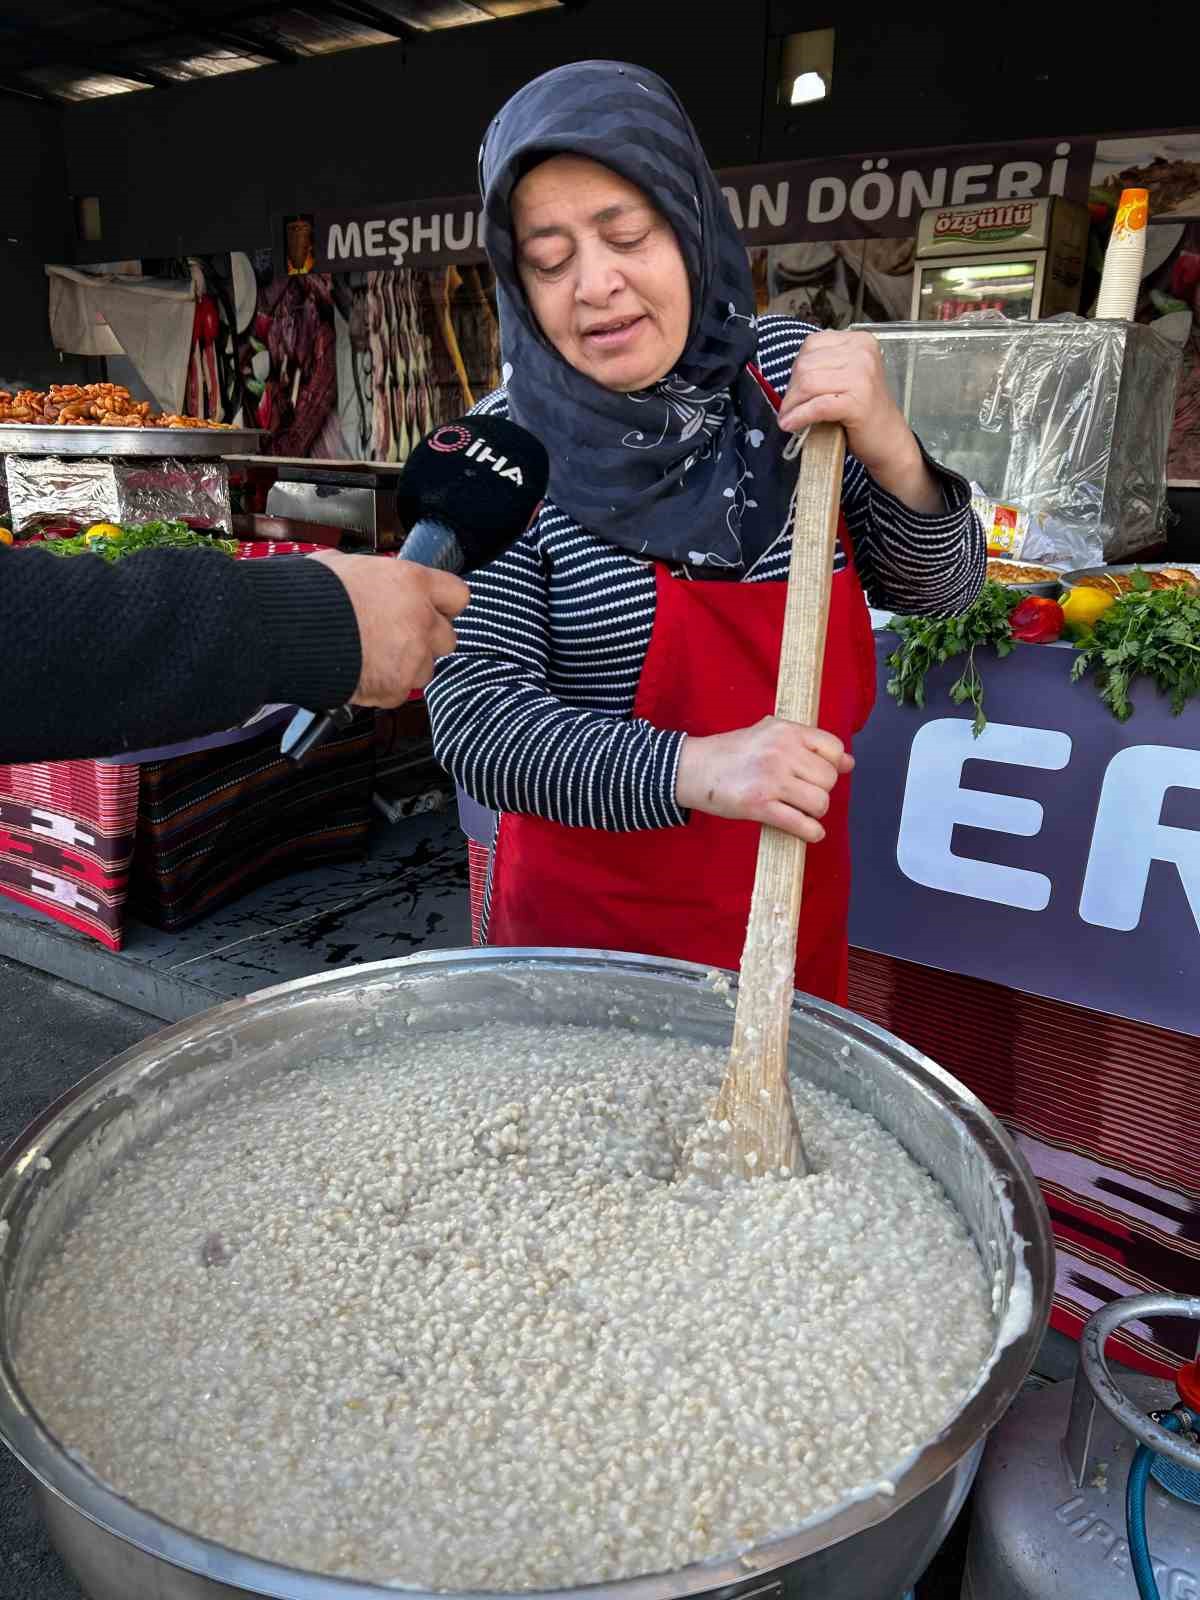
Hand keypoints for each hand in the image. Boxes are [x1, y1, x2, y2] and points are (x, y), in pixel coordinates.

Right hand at [311, 552, 468, 706]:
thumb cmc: (308, 595)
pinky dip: (384, 687)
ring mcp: (411, 657)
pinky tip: (361, 673)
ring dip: (407, 666)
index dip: (443, 604)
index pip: (457, 595)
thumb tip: (365, 579)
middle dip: (426, 640)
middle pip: (447, 638)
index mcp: (412, 583)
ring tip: (374, 658)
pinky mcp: (395, 688)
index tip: (433, 609)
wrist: (287, 633)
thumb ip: (371, 577)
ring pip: (426, 669)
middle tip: (399, 637)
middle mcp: (420, 621)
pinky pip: (399, 692)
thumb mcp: (344, 566)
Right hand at [674, 716, 853, 842]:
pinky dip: (811, 832)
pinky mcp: (759, 805)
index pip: (834, 748)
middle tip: (802, 794)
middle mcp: (781, 751)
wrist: (693, 768)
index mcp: (785, 730)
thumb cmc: (732, 753)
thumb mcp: (770, 735)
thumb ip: (808, 744)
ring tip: (800, 810)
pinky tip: (808, 831)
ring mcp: (770, 779)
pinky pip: (800, 824)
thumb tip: (849, 763)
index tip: (815, 773)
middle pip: (829, 779)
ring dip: (814, 812)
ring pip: (819, 803)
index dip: (831, 765)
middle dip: (820, 791)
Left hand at [777, 329, 941, 513]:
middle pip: (807, 364)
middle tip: (789, 409)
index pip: (811, 345)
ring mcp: (862, 376)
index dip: (796, 370)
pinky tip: (791, 425)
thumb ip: (823, 368)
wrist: (889, 441)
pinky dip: (800, 416)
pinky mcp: (858, 401)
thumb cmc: (864, 411)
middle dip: (792, 390)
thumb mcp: (846, 378)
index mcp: (859, 341)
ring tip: (788, 419)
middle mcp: (862, 353)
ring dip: (792, 405)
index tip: (795, 391)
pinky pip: (817, 406)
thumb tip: (789, 378)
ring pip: (808, 383)